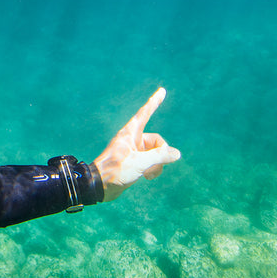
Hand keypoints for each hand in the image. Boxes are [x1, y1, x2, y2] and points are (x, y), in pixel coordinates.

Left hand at [94, 87, 180, 201]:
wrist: (100, 186)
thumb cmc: (116, 171)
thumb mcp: (140, 163)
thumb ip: (160, 157)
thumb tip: (176, 153)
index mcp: (130, 133)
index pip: (145, 113)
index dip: (154, 102)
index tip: (162, 91)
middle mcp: (133, 139)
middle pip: (156, 141)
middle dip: (160, 154)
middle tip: (155, 166)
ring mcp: (134, 150)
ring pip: (155, 153)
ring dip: (156, 164)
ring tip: (148, 174)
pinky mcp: (134, 161)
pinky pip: (150, 161)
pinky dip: (152, 168)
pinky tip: (146, 177)